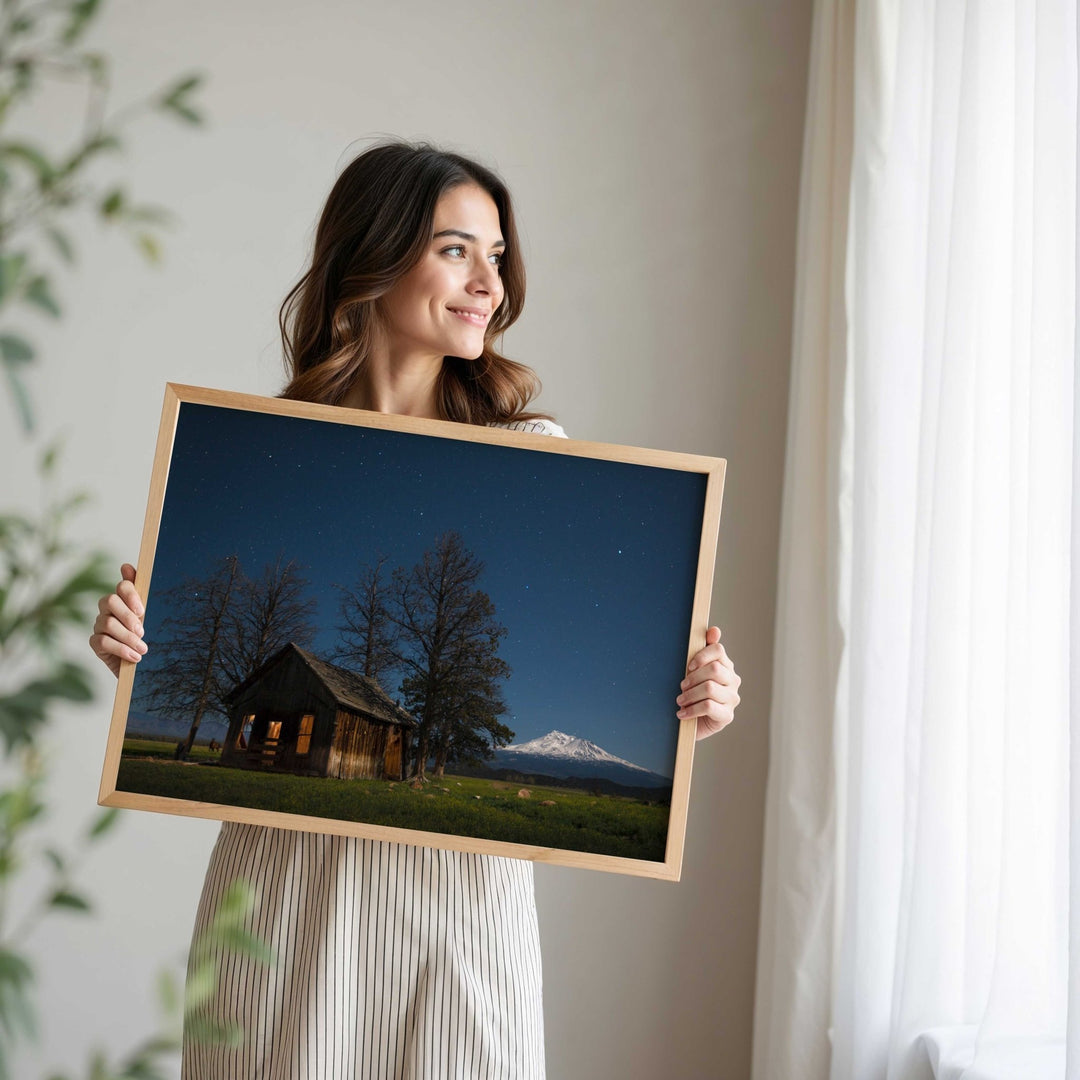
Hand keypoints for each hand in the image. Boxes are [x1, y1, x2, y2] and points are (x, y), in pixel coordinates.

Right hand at [89, 563, 147, 678]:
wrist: (141, 661)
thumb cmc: (144, 635)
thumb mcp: (148, 615)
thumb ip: (140, 592)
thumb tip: (125, 566)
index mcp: (124, 599)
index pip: (122, 586)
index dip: (130, 595)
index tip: (142, 611)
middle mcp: (108, 609)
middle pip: (109, 600)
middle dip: (127, 616)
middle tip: (142, 631)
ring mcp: (99, 624)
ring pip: (108, 623)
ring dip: (128, 638)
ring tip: (143, 649)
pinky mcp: (95, 642)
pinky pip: (103, 641)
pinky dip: (121, 649)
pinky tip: (135, 657)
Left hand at [677, 626, 740, 740]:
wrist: (689, 723)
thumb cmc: (691, 693)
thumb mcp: (692, 671)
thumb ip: (702, 650)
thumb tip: (715, 630)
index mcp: (725, 665)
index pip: (718, 650)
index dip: (701, 655)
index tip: (689, 666)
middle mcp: (733, 680)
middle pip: (714, 669)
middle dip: (693, 678)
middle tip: (681, 686)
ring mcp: (732, 698)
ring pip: (710, 688)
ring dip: (689, 694)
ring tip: (680, 700)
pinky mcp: (727, 715)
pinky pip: (709, 706)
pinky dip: (691, 709)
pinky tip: (682, 713)